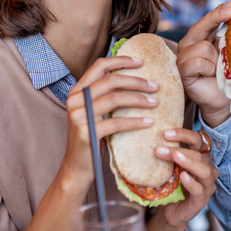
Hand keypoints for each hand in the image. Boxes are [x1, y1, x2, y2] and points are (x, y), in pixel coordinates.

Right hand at [61, 56, 158, 194]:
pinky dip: (135, 121)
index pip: (99, 66)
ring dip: (138, 99)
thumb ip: (104, 96)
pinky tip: (148, 121)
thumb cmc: (91, 138)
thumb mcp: (94, 113)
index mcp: (77, 91)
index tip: (141, 61)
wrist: (76, 169)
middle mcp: (75, 100)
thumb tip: (133, 79)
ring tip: (155, 102)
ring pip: (115, 99)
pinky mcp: (86, 132)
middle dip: (136, 81)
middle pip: (111, 80)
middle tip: (155, 86)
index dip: (121, 61)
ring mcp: (79, 116)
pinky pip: (116, 123)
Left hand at [154, 128, 217, 230]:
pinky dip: (191, 182)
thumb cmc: (172, 185)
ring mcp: (207, 185)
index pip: (197, 140)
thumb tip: (151, 138)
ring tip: (175, 156)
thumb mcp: (170, 167)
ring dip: (188, 162)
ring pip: (203, 170)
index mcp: (201, 157)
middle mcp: (208, 168)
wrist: (170, 210)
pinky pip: (199, 189)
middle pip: (198, 154)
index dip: (183, 134)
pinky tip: (183, 176)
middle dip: (179, 149)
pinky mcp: (202, 200)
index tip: (165, 133)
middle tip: (160, 149)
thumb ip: (168, 155)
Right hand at [177, 2, 230, 126]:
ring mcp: (183, 57)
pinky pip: (197, 62)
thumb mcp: (230, 53)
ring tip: (217, 70)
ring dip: (215, 60)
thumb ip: (230, 37)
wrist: (222, 101)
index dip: (218, 12)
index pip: (207, 20)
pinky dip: (207, 69)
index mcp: (200, 38)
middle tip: (230, 11)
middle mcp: (188, 44)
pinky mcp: (182, 71)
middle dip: (216, 18)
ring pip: (203, 47)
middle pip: (201, 26)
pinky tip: (210, 75)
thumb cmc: (227, 76)